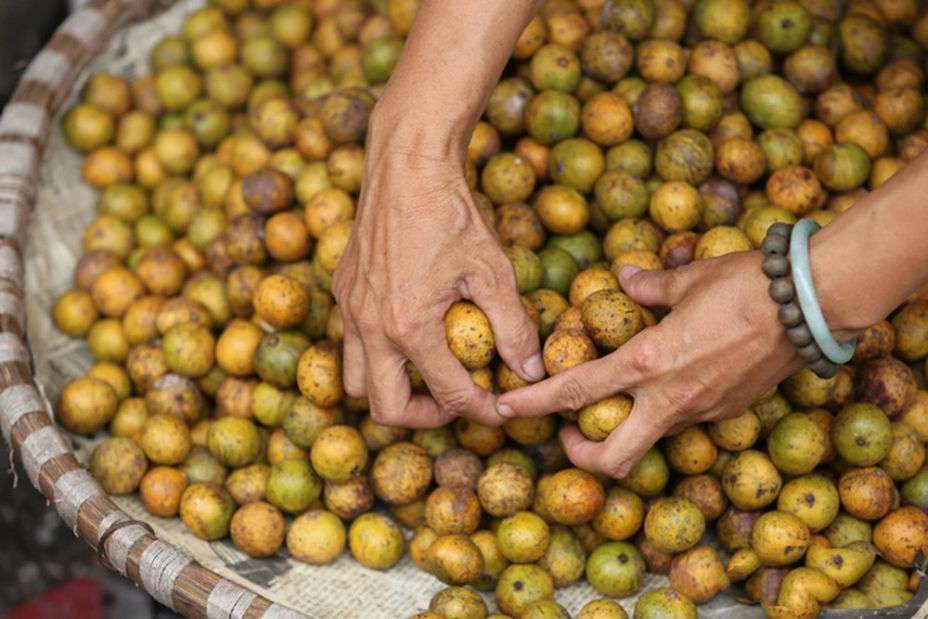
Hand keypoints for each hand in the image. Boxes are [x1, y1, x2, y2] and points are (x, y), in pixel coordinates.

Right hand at [333, 143, 542, 428]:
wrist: (405, 160)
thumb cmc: (451, 212)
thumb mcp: (492, 270)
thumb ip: (513, 327)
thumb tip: (530, 372)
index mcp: (408, 326)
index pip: (447, 395)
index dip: (480, 412)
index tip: (499, 409)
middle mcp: (369, 325)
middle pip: (384, 408)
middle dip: (424, 417)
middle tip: (456, 404)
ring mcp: (350, 307)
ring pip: (356, 380)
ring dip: (392, 391)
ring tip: (429, 377)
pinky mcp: (343, 289)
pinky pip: (352, 342)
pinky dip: (379, 355)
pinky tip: (412, 334)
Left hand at [496, 251, 803, 477]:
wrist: (811, 304)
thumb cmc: (743, 285)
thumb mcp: (686, 280)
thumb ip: (647, 286)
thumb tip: (624, 277)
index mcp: (646, 362)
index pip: (574, 392)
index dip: (533, 404)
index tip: (505, 408)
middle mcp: (668, 398)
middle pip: (611, 458)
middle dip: (579, 456)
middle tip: (567, 435)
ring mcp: (700, 412)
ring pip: (647, 445)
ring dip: (620, 437)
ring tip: (612, 410)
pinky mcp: (726, 413)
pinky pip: (682, 424)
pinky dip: (661, 416)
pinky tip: (665, 388)